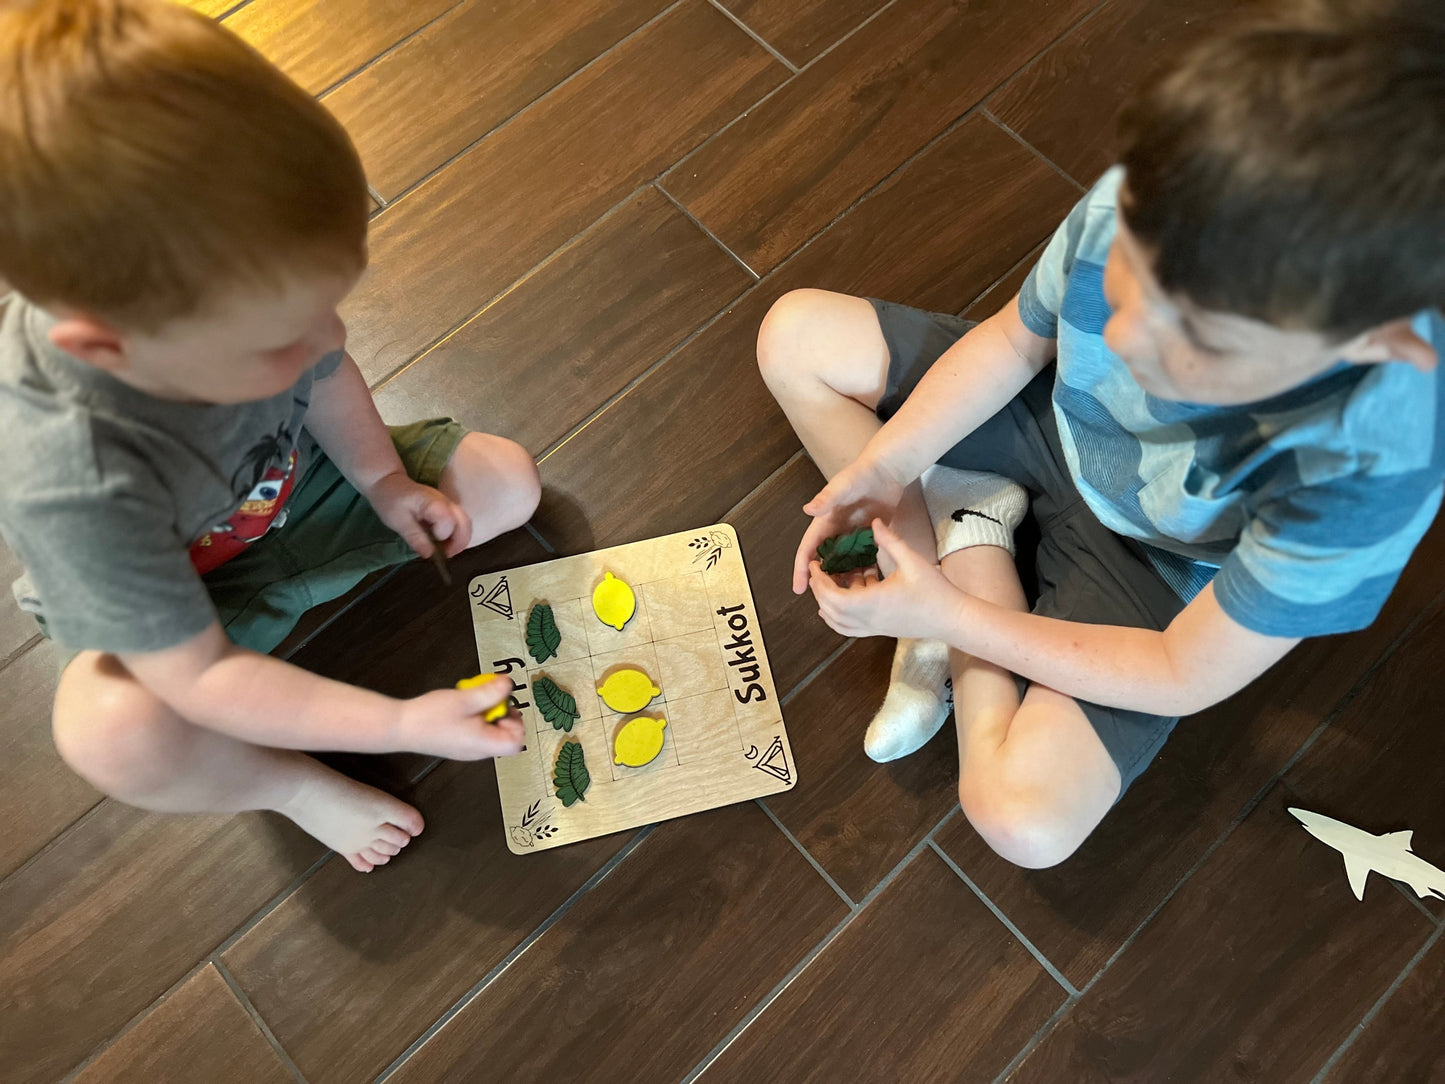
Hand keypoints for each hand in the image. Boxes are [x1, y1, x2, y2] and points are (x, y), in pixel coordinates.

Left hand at [365, 470, 471, 558]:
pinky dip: (457, 534)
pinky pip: (458, 521)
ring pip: (465, 522)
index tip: (430, 546)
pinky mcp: (446, 507)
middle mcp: (446, 502)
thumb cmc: (390, 500)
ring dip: (460, 539)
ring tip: (447, 552)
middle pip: (465, 523)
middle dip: (459, 543)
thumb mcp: (398, 522)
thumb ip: (416, 537)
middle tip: (446, 555)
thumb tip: (429, 555)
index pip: (449, 525)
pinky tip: (446, 543)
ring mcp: (447, 503)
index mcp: (434, 504)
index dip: (441, 538)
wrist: (387, 482)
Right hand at [397, 677, 526, 759]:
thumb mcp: (467, 699)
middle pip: (505, 734)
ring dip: (486, 711)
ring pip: (489, 730)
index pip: (517, 742)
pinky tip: (461, 705)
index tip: (503, 704)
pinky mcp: (456, 743)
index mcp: (484, 744)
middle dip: (500, 712)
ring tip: (471, 699)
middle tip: (487, 696)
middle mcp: (478, 751)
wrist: (399, 727)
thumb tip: (509, 685)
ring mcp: (466, 748)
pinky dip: (474, 716)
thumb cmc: (430, 717)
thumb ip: (492, 692)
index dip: (516, 722)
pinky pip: (475, 730)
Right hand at [793, 455, 907, 592]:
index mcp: (824, 523)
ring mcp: (851, 536)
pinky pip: (862, 559)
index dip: (801, 569)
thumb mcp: (842, 486)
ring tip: (849, 599)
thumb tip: (808, 510)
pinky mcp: (867, 537)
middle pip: (824, 562)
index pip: (808, 550)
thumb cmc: (862, 475)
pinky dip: (863, 571)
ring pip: (843, 564)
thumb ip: (827, 498)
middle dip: (823, 581)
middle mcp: (835, 532)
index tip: (799, 589)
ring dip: (844, 579)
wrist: (887, 470)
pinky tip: (869, 586)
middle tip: (826, 601)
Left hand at [808, 519, 962, 641]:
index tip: (816, 565)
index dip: (819, 581)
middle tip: (818, 570)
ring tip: (831, 581)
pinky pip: (849, 629)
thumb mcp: (913, 561)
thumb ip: (890, 541)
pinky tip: (843, 599)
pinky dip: (837, 618)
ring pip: (837, 622)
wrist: (952, 619)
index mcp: (872, 602)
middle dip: (819, 590)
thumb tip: (874, 522)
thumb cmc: (935, 591)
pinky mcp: (879, 630)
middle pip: (829, 610)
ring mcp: (873, 628)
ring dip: (827, 604)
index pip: (833, 596)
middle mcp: (868, 619)